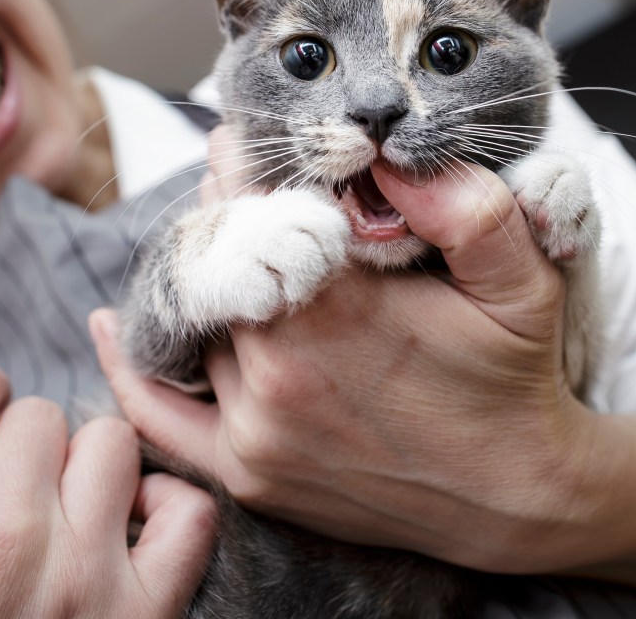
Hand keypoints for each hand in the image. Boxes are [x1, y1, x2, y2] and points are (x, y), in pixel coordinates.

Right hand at [0, 357, 215, 617]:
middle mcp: (0, 531)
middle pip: (41, 416)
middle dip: (19, 445)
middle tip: (1, 492)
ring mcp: (77, 573)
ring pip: (113, 446)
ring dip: (86, 469)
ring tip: (58, 510)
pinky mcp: (137, 618)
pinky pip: (189, 518)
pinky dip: (169, 509)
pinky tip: (130, 526)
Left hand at [97, 139, 600, 574]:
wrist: (518, 498)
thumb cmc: (515, 381)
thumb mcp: (523, 280)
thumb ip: (470, 208)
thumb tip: (390, 153)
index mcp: (334, 312)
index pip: (251, 209)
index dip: (244, 164)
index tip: (241, 137)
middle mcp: (276, 373)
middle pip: (212, 262)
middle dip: (225, 217)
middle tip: (235, 179)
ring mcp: (254, 430)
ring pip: (191, 325)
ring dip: (201, 278)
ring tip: (224, 243)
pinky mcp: (248, 473)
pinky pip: (161, 416)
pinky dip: (132, 370)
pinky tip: (112, 325)